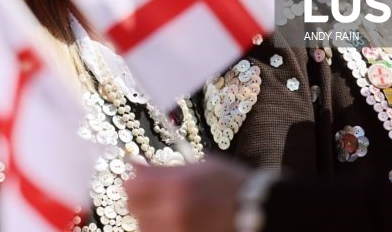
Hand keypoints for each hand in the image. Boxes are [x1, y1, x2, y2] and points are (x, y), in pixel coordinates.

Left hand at [125, 155, 250, 231]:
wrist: (260, 211)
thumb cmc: (233, 185)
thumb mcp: (202, 166)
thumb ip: (166, 170)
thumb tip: (137, 168)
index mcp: (176, 186)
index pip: (132, 186)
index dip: (134, 179)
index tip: (139, 176)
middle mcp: (173, 213)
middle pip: (133, 208)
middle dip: (140, 199)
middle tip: (155, 193)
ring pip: (144, 227)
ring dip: (150, 217)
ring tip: (170, 210)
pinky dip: (163, 228)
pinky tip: (176, 222)